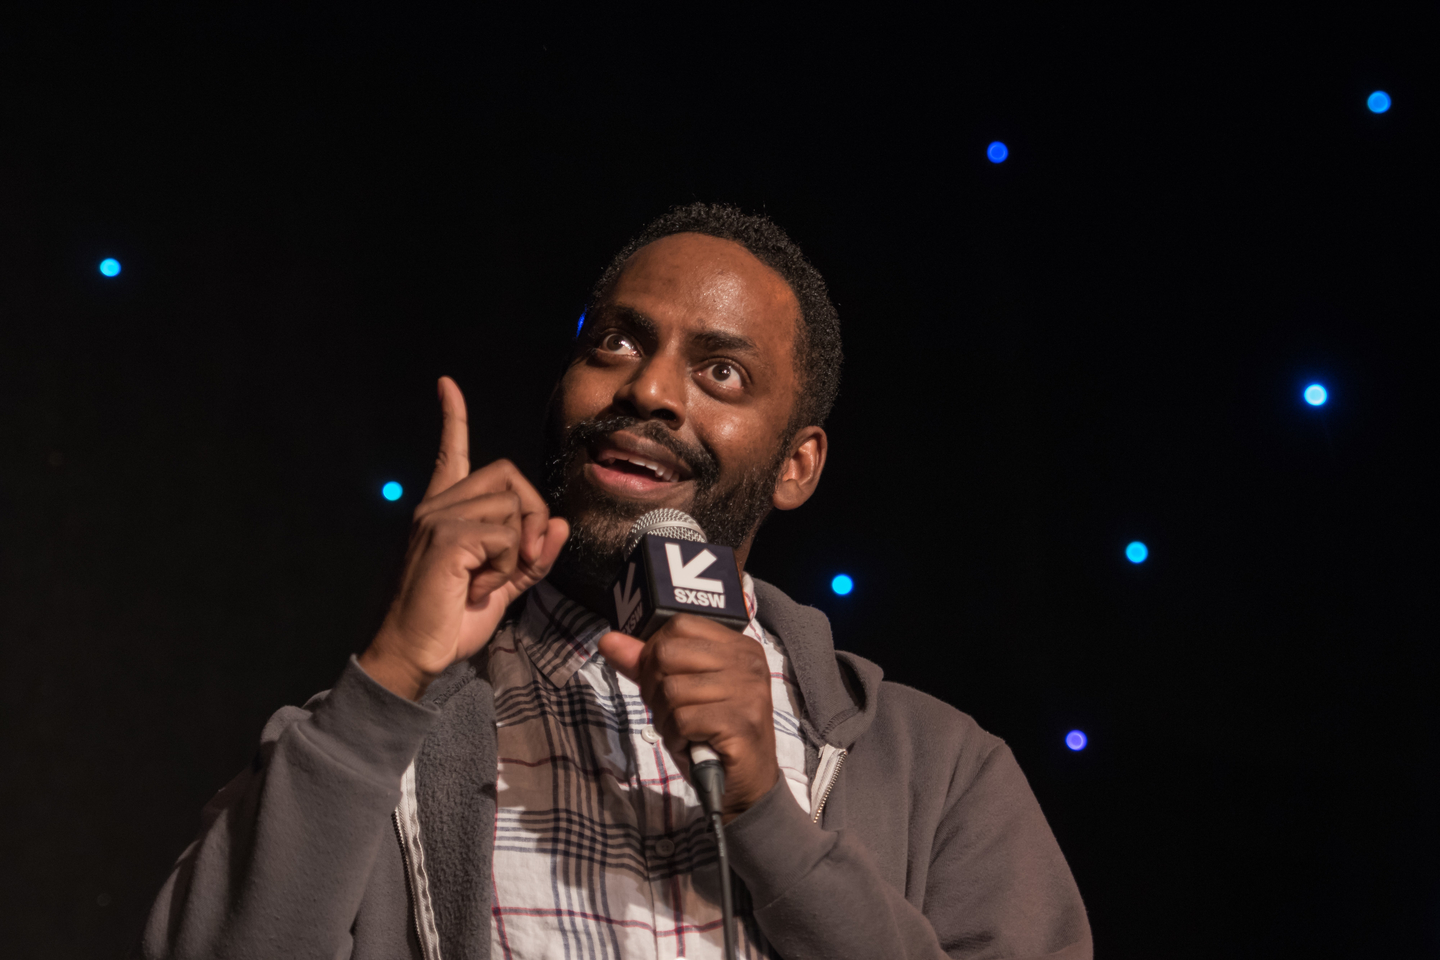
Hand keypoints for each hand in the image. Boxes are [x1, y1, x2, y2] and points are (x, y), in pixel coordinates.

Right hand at [359, 377, 568, 699]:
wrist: (415, 655)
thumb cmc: (450, 621)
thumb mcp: (503, 587)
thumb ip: (533, 557)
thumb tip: (561, 524)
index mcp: (444, 513)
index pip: (450, 454)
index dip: (453, 419)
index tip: (446, 385)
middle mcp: (436, 506)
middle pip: (510, 477)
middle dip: (533, 515)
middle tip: (522, 560)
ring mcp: (438, 518)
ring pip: (513, 508)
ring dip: (516, 552)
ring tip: (484, 582)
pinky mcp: (446, 536)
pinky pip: (507, 536)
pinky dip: (505, 568)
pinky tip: (477, 589)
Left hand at [598, 615, 778, 820]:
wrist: (746, 785)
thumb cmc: (710, 735)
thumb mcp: (679, 693)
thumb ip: (646, 664)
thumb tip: (609, 640)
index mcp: (737, 646)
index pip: (679, 625)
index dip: (654, 653)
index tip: (661, 681)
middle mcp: (747, 662)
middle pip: (667, 653)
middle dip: (654, 689)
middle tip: (671, 712)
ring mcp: (747, 691)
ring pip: (671, 689)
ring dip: (665, 719)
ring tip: (684, 731)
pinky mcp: (740, 722)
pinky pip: (682, 719)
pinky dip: (675, 738)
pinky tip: (690, 744)